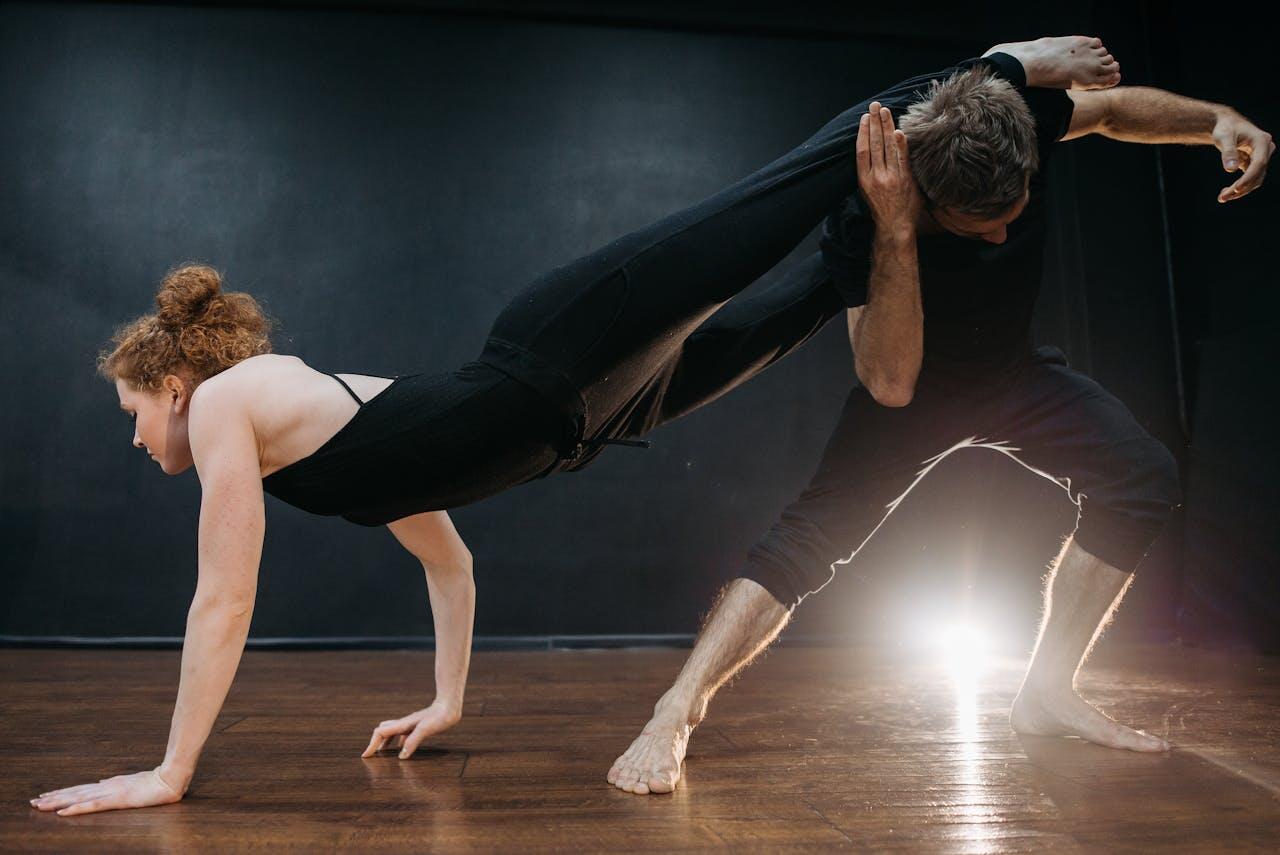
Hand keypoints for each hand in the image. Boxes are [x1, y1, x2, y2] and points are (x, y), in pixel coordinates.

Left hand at [30, 767, 184, 815]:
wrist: (171, 778)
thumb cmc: (156, 782)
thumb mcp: (132, 782)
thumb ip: (115, 782)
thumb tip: (100, 782)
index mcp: (110, 784)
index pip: (82, 789)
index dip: (64, 792)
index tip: (47, 795)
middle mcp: (106, 787)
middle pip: (75, 792)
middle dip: (53, 797)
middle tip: (33, 801)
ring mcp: (110, 793)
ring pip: (78, 798)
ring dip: (58, 802)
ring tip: (40, 806)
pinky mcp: (116, 800)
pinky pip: (92, 806)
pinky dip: (76, 809)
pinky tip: (63, 812)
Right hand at [361, 700, 461, 759]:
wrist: (450, 707)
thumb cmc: (439, 716)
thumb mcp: (425, 730)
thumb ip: (412, 742)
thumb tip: (401, 757)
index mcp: (402, 724)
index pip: (380, 733)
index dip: (371, 744)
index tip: (365, 756)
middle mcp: (404, 724)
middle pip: (383, 731)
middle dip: (375, 742)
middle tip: (371, 754)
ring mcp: (411, 725)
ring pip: (392, 733)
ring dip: (385, 742)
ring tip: (382, 753)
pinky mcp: (418, 726)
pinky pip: (403, 735)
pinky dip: (398, 742)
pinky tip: (403, 749)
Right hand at [856, 102, 921, 230]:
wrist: (895, 227)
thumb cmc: (882, 210)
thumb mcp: (868, 192)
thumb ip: (872, 172)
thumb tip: (876, 152)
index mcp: (864, 180)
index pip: (862, 150)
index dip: (863, 132)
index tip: (865, 118)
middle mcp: (876, 177)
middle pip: (875, 144)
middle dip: (875, 123)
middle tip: (875, 106)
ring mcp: (891, 178)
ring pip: (888, 148)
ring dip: (887, 127)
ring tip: (885, 111)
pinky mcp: (905, 181)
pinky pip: (902, 158)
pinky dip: (901, 144)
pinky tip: (899, 131)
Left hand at [1213, 111, 1273, 201]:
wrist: (1226, 124)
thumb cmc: (1225, 128)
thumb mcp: (1224, 137)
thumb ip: (1228, 152)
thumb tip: (1231, 169)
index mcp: (1262, 141)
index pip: (1259, 163)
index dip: (1248, 178)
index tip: (1235, 189)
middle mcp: (1266, 149)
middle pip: (1258, 174)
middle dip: (1241, 188)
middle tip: (1222, 198)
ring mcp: (1262, 157)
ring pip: (1255, 179)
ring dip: (1240, 190)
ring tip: (1222, 198)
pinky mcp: (1255, 163)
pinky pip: (1250, 178)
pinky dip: (1239, 186)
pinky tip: (1226, 193)